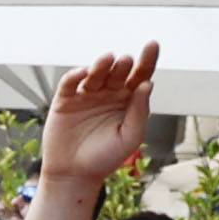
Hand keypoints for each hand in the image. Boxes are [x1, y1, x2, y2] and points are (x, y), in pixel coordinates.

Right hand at [35, 43, 160, 207]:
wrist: (75, 175)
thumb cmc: (105, 158)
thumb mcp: (130, 137)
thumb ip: (140, 111)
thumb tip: (147, 84)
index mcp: (128, 100)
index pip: (141, 74)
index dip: (148, 59)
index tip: (152, 44)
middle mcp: (109, 94)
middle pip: (118, 71)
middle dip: (122, 64)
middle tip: (125, 62)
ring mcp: (87, 96)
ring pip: (95, 73)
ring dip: (101, 65)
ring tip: (107, 60)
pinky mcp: (65, 101)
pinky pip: (70, 83)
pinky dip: (75, 75)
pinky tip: (82, 73)